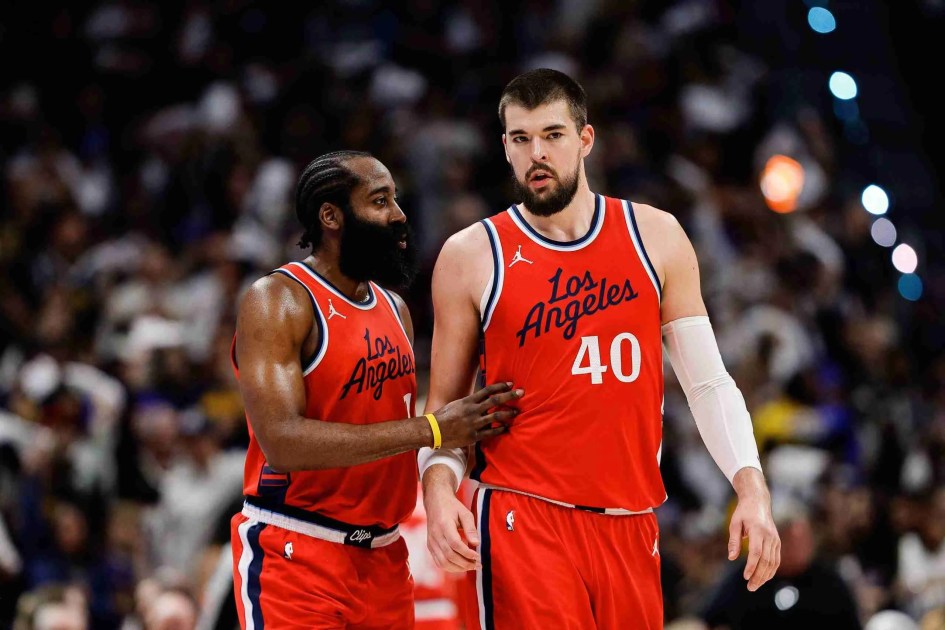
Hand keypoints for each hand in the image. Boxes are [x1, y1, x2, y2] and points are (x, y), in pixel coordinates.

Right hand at [423, 467, 479, 571]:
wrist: (435, 503)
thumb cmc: (452, 507)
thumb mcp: (465, 513)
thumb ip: (470, 528)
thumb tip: (476, 543)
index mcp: (444, 525)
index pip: (455, 544)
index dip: (467, 553)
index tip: (478, 556)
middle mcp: (435, 535)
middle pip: (449, 555)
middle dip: (465, 563)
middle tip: (477, 564)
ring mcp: (431, 542)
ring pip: (443, 562)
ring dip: (458, 568)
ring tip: (471, 566)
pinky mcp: (430, 546)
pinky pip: (438, 562)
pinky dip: (450, 567)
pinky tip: (460, 566)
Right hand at [432, 382, 522, 448]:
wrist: (433, 431)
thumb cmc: (443, 417)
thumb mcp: (456, 405)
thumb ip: (469, 402)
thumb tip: (480, 398)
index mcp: (468, 401)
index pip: (488, 390)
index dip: (500, 386)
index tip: (510, 384)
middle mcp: (473, 410)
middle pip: (495, 400)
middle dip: (510, 396)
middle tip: (521, 392)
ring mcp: (474, 423)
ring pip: (496, 416)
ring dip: (509, 413)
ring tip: (517, 411)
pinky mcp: (474, 435)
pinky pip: (491, 431)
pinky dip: (500, 428)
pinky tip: (506, 427)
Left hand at [729, 468, 780, 590]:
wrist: (758, 501)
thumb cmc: (743, 512)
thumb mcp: (734, 523)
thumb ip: (733, 540)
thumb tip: (731, 558)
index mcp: (758, 530)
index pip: (756, 552)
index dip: (752, 566)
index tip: (745, 577)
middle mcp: (769, 536)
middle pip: (766, 560)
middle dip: (759, 576)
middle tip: (750, 587)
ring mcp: (775, 539)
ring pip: (773, 562)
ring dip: (765, 576)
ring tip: (755, 585)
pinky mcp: (777, 542)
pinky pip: (776, 559)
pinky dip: (771, 570)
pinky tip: (764, 578)